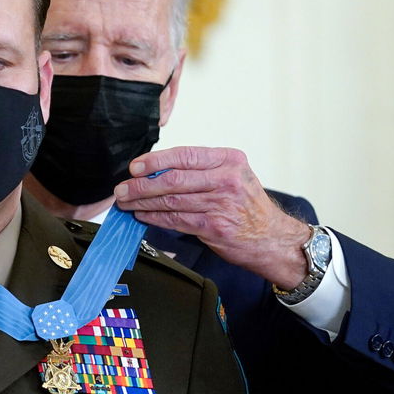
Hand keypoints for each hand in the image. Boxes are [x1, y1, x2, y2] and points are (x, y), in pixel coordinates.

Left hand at [114, 146, 310, 288]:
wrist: (271, 238)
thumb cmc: (248, 206)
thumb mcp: (233, 176)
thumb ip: (201, 171)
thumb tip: (157, 170)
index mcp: (229, 160)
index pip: (184, 155)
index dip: (155, 161)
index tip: (135, 166)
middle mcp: (226, 179)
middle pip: (173, 179)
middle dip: (142, 184)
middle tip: (122, 188)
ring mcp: (221, 204)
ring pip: (171, 201)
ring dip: (143, 202)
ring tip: (126, 202)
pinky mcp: (214, 227)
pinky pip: (176, 220)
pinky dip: (154, 218)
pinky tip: (142, 215)